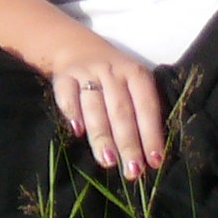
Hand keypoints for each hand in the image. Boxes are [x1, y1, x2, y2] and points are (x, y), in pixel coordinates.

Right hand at [43, 40, 168, 180]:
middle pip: (121, 111)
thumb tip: (149, 153)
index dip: (151, 135)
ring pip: (95, 107)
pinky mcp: (63, 76)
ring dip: (101, 135)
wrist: (75, 47)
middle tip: (132, 170)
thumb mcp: (133, 83)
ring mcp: (86, 73)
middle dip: (128, 143)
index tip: (154, 162)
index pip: (146, 108)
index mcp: (136, 74)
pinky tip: (77, 132)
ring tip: (108, 161)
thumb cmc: (113, 76)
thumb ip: (140, 111)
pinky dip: (72, 113)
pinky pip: (67, 95)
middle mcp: (112, 72)